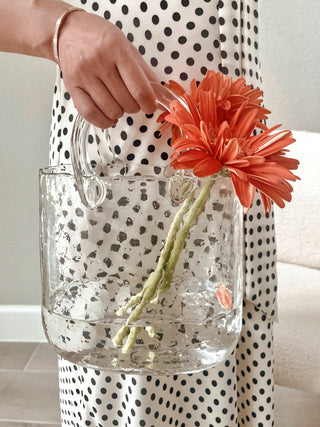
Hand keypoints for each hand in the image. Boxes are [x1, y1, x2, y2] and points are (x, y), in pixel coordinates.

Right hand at [58, 11, 158, 127]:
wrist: (68, 31)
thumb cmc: (100, 38)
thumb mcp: (127, 47)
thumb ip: (144, 72)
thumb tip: (160, 97)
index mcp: (116, 48)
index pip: (139, 88)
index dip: (149, 104)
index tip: (150, 106)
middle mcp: (98, 61)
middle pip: (126, 101)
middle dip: (134, 106)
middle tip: (131, 99)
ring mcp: (83, 75)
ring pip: (110, 110)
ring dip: (120, 113)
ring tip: (119, 104)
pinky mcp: (71, 86)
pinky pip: (90, 114)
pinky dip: (103, 121)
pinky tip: (109, 117)